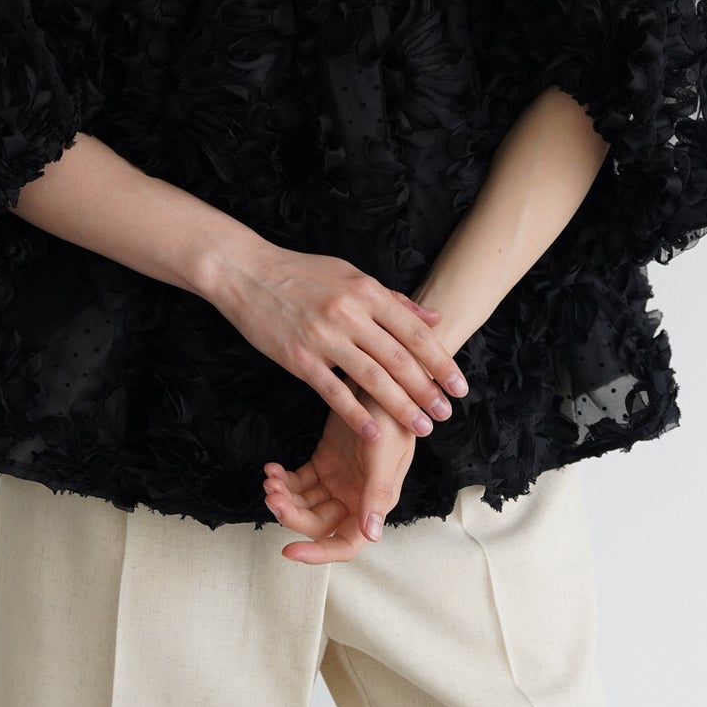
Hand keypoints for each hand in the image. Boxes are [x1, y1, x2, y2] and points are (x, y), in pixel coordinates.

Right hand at [209, 240, 468, 444]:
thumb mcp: (351, 275)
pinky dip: (355, 415)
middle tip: (446, 414)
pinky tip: (373, 433)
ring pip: (372, 379)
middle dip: (428, 390)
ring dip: (401, 407)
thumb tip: (434, 320)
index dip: (441, 362)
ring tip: (422, 427)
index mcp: (366, 291)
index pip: (415, 333)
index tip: (459, 386)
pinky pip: (333, 392)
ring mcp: (323, 337)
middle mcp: (349, 313)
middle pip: (399, 359)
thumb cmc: (302, 273)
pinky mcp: (298, 358)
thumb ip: (393, 300)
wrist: (247, 272)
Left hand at [262, 387, 416, 564]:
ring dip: (284, 496)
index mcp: (373, 503)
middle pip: (316, 524)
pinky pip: (299, 481)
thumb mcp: (386, 454)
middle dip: (292, 515)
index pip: (345, 544)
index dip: (318, 554)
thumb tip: (371, 536)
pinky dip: (284, 478)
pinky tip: (273, 468)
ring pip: (304, 504)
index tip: (288, 552)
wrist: (382, 379)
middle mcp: (355, 498)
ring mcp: (337, 481)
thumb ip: (377, 494)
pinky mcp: (324, 462)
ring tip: (271, 479)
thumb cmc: (392, 416)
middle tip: (273, 495)